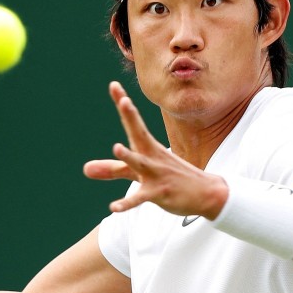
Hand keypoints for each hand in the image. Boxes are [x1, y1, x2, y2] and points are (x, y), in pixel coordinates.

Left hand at [83, 82, 226, 217]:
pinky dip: (127, 203)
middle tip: (124, 100)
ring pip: (141, 164)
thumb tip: (85, 169)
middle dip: (131, 117)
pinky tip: (113, 208)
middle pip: (139, 134)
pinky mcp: (159, 193)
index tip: (113, 85)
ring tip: (116, 148)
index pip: (133, 123)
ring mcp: (156, 174)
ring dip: (129, 156)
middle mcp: (151, 156)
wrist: (207, 193)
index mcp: (147, 147)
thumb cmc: (169, 178)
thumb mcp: (137, 174)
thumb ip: (112, 170)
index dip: (123, 104)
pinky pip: (141, 198)